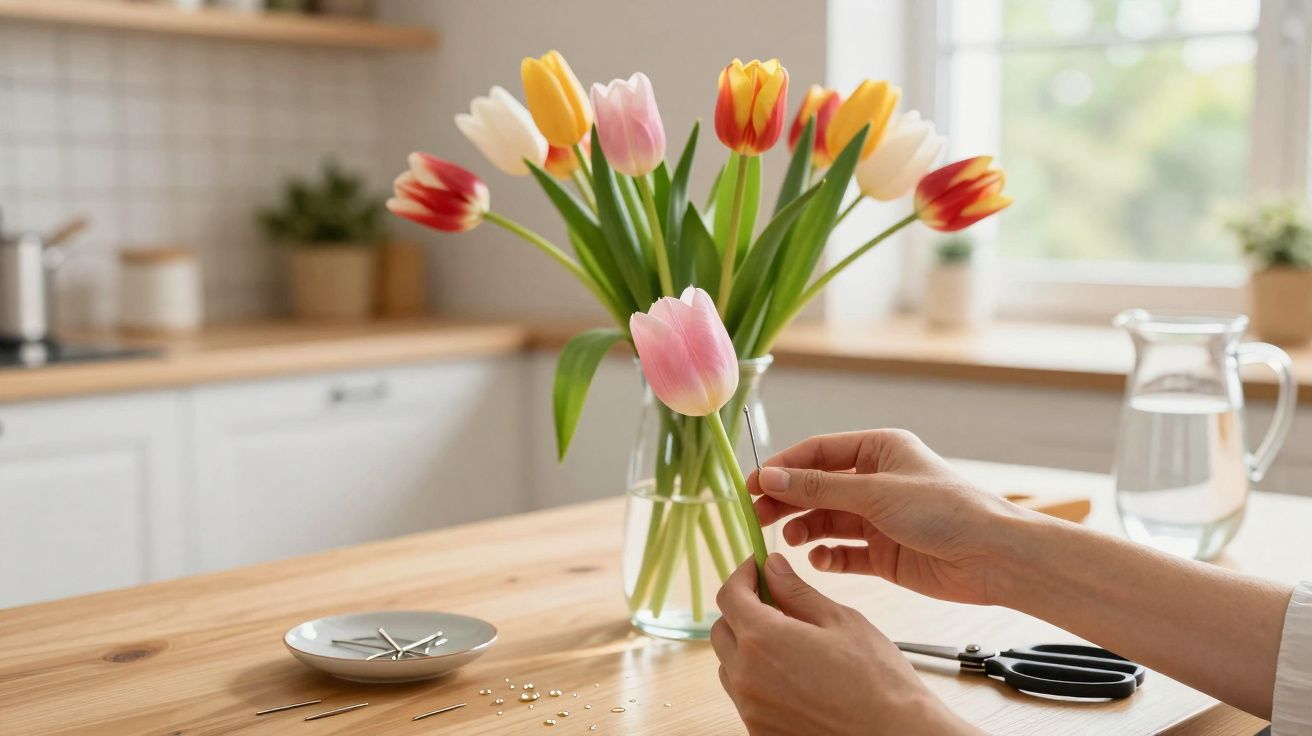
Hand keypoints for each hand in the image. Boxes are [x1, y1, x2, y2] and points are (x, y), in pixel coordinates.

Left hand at [711, 555, 977, 735]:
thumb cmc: (878, 682)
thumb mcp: (840, 622)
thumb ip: (797, 592)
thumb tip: (772, 567)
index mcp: (764, 640)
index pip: (730, 596)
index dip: (742, 575)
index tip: (757, 568)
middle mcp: (747, 676)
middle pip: (722, 630)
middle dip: (742, 609)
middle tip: (774, 601)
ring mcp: (750, 708)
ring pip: (730, 665)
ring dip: (747, 646)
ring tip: (788, 642)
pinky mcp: (759, 731)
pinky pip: (745, 696)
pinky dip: (757, 678)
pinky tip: (793, 675)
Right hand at [748, 429, 1030, 605]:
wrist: (993, 557)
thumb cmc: (946, 510)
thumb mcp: (875, 492)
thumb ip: (819, 488)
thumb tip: (770, 478)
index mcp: (879, 450)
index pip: (818, 453)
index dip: (784, 468)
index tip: (752, 485)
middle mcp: (877, 481)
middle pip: (817, 488)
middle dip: (788, 501)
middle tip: (757, 517)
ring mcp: (880, 518)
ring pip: (827, 521)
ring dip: (805, 529)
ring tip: (790, 541)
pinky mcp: (885, 554)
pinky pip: (845, 553)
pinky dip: (828, 556)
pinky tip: (818, 560)